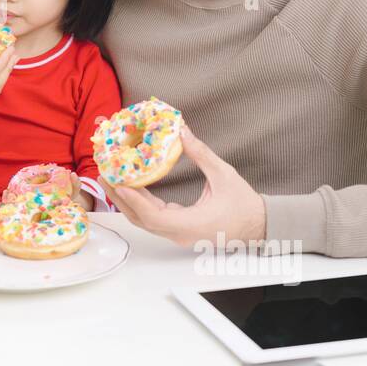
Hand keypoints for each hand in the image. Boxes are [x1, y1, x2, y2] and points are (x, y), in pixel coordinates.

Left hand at [102, 124, 266, 246]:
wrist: (260, 226)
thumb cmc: (245, 204)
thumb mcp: (224, 174)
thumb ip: (201, 153)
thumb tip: (181, 131)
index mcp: (192, 224)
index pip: (154, 216)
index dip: (134, 200)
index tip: (119, 183)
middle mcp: (180, 233)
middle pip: (142, 220)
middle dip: (121, 198)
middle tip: (105, 176)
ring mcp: (179, 234)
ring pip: (145, 222)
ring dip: (127, 202)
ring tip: (112, 180)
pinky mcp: (179, 230)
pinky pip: (153, 219)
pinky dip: (139, 204)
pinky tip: (132, 187)